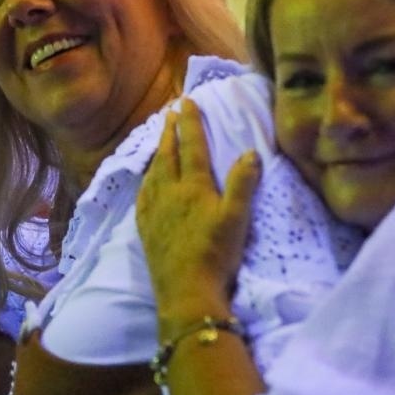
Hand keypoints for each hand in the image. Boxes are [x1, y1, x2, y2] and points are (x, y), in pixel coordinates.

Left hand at [136, 100, 259, 331]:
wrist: (186, 292)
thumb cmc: (216, 254)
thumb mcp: (237, 218)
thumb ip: (243, 183)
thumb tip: (251, 152)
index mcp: (194, 187)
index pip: (192, 146)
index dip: (190, 123)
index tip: (187, 102)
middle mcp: (170, 192)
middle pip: (168, 154)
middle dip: (170, 131)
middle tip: (169, 111)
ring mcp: (154, 210)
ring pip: (154, 172)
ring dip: (158, 151)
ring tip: (160, 139)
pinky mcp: (146, 227)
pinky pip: (143, 194)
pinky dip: (147, 179)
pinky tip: (148, 180)